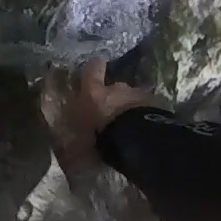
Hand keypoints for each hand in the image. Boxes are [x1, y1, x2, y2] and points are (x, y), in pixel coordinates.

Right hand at [39, 60, 157, 175]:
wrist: (137, 140)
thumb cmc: (103, 138)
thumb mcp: (82, 143)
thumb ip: (75, 142)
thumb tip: (65, 154)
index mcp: (94, 93)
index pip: (92, 68)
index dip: (94, 68)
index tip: (96, 67)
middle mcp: (116, 88)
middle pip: (115, 85)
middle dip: (114, 97)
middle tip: (112, 114)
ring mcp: (137, 94)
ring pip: (132, 97)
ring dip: (130, 107)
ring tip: (131, 125)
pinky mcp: (155, 104)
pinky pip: (147, 107)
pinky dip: (145, 115)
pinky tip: (145, 128)